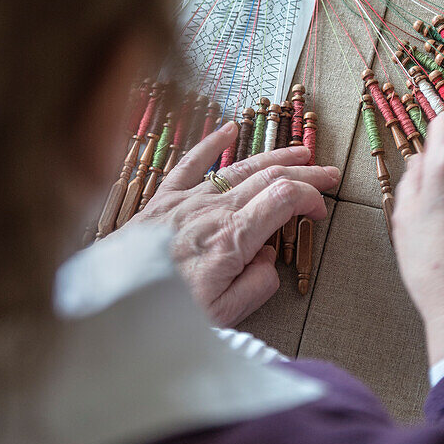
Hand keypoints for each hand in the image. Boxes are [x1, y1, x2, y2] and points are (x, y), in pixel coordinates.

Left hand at [124, 121, 338, 326]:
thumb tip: (270, 259)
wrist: (114, 306)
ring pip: (239, 166)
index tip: (320, 211)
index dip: (310, 198)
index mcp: (232, 238)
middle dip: (305, 172)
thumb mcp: (226, 315)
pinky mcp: (162, 199)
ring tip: (300, 151)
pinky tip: (229, 128)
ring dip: (274, 156)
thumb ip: (258, 284)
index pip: (284, 198)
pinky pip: (191, 162)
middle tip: (329, 173)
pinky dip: (212, 142)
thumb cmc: (168, 315)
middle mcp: (212, 210)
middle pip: (269, 176)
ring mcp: (187, 200)